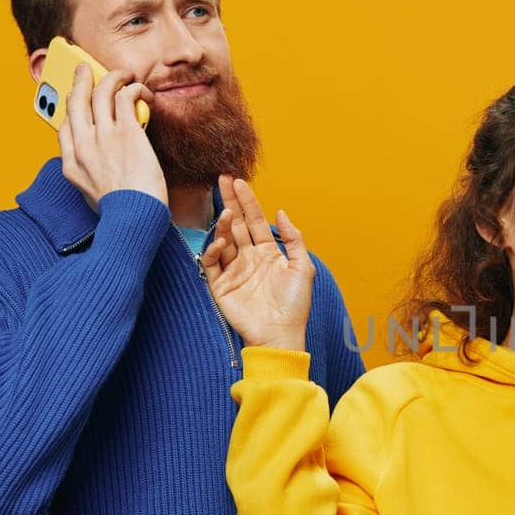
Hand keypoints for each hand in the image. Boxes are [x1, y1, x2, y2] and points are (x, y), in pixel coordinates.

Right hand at [57, 63, 164, 208]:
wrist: (134, 219)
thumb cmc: (122, 214)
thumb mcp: (92, 197)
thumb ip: (91, 176)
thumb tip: (100, 167)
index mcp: (71, 165)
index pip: (65, 127)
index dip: (71, 109)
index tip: (77, 100)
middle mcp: (82, 146)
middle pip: (75, 101)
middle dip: (80, 80)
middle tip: (86, 69)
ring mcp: (103, 137)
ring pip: (100, 92)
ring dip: (111, 77)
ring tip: (122, 74)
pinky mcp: (126, 132)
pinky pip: (125, 97)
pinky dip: (133, 88)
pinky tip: (142, 90)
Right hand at [201, 175, 313, 350]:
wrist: (280, 335)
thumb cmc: (295, 305)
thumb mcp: (303, 267)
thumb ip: (294, 239)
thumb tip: (281, 212)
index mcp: (268, 253)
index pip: (254, 220)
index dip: (247, 201)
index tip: (238, 181)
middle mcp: (249, 258)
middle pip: (236, 224)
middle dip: (230, 201)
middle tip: (222, 179)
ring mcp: (234, 270)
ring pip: (223, 240)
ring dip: (223, 225)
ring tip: (227, 213)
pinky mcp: (220, 286)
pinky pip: (212, 263)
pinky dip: (213, 250)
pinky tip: (221, 240)